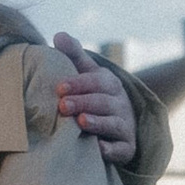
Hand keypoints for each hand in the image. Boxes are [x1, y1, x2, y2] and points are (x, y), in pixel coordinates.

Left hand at [52, 33, 134, 160]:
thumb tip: (58, 35)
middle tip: (63, 105)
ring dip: (98, 123)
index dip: (78, 83)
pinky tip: (99, 149)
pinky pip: (121, 149)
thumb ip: (73, 54)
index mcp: (109, 83)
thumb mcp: (88, 73)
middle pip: (102, 102)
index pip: (95, 81)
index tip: (59, 87)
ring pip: (113, 123)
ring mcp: (125, 125)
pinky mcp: (126, 147)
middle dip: (83, 102)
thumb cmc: (96, 94)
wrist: (122, 124)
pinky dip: (112, 149)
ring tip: (81, 122)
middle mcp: (120, 103)